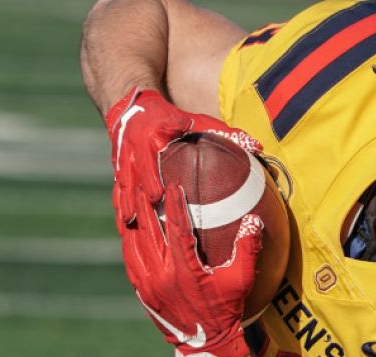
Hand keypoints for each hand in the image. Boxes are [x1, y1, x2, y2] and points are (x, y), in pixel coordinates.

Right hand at [104, 86, 260, 226]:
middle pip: (132, 177)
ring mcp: (122, 162)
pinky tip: (125, 230)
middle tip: (142, 219)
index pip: (149, 156)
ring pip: (123, 187)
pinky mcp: (117, 171)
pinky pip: (117, 193)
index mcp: (152, 136)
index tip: (157, 195)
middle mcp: (134, 150)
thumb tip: (258, 147)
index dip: (150, 176)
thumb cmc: (172, 117)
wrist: (131, 108)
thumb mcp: (196, 121)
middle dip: (135, 198)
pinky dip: (121, 209)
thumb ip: (225, 133)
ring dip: (125, 208)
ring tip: (130, 228)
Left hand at [121, 183, 263, 356]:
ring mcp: (149, 285)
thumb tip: (254, 220)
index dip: (175, 205)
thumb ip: (247, 249)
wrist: (206, 344)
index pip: (178, 230)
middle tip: (140, 182)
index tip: (173, 185)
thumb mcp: (241, 280)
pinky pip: (130, 260)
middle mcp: (163, 276)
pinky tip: (127, 227)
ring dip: (131, 220)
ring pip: (133, 245)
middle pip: (148, 232)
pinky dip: (128, 241)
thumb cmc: (227, 310)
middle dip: (144, 205)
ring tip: (129, 199)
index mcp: (186, 271)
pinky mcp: (142, 291)